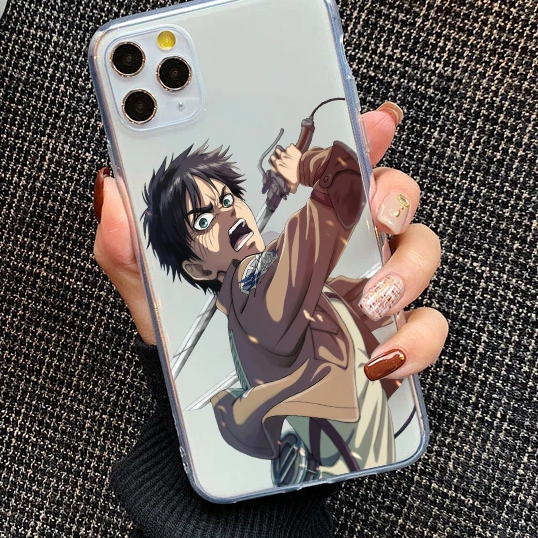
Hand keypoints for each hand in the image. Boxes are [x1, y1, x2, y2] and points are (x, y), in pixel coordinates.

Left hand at [93, 101, 446, 383]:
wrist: (218, 415)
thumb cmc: (193, 341)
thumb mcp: (155, 288)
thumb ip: (129, 243)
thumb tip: (111, 189)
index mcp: (290, 221)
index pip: (333, 164)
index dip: (360, 136)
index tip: (373, 122)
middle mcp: (338, 248)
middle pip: (393, 195)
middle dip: (396, 191)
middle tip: (375, 212)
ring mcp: (368, 292)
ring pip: (421, 253)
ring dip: (408, 268)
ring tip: (369, 297)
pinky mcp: (386, 341)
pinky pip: (426, 328)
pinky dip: (417, 338)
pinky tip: (381, 355)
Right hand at [269, 144, 301, 193]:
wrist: (304, 168)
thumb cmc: (297, 177)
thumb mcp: (293, 186)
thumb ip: (290, 189)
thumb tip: (291, 192)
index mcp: (277, 169)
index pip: (272, 165)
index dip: (274, 166)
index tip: (276, 166)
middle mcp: (279, 161)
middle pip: (273, 157)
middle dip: (275, 157)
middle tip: (279, 159)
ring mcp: (284, 154)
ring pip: (279, 150)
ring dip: (280, 151)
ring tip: (284, 153)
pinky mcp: (291, 149)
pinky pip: (289, 147)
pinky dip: (290, 148)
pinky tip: (292, 150)